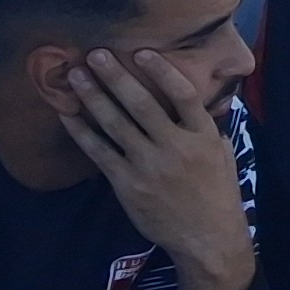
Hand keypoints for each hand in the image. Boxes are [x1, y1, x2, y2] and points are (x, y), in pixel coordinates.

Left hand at [62, 46, 254, 289]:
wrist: (207, 238)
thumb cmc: (216, 193)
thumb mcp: (221, 154)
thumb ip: (205, 127)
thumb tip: (193, 101)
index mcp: (203, 137)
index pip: (183, 95)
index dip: (162, 71)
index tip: (141, 52)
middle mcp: (176, 147)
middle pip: (142, 104)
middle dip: (115, 77)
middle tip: (94, 54)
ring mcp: (149, 165)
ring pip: (115, 124)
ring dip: (93, 97)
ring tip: (75, 76)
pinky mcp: (127, 184)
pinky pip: (100, 152)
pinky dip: (82, 132)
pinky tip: (68, 115)